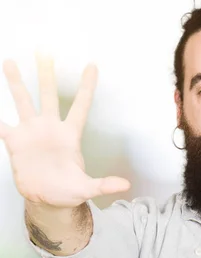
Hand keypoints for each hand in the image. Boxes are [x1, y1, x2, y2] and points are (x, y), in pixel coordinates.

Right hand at [0, 55, 129, 207]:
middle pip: (49, 96)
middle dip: (47, 75)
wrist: (47, 199)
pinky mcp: (15, 142)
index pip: (81, 106)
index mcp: (70, 136)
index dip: (87, 87)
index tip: (92, 66)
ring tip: (10, 62)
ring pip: (24, 102)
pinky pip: (0, 125)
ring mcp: (32, 132)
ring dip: (16, 83)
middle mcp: (50, 128)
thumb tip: (125, 185)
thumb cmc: (68, 191)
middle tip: (45, 52)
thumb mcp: (87, 188)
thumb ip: (104, 184)